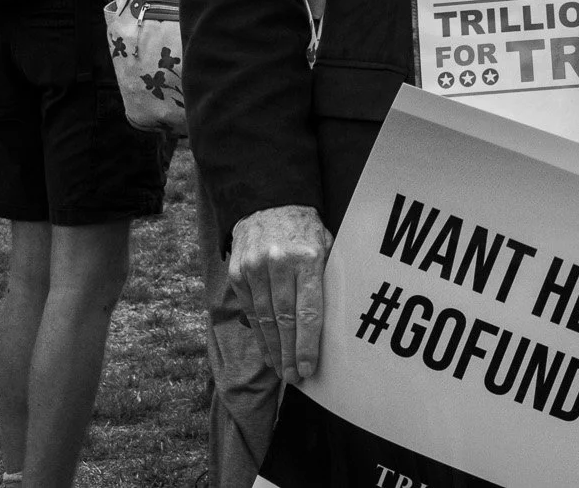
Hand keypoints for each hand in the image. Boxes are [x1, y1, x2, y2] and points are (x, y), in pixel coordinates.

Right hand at [228, 203, 331, 383]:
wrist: (268, 201)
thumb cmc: (306, 228)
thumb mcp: (328, 243)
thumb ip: (330, 276)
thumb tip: (340, 318)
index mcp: (307, 258)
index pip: (308, 312)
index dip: (306, 345)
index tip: (308, 368)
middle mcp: (278, 264)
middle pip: (284, 321)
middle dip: (289, 354)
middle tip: (295, 378)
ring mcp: (254, 269)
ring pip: (265, 320)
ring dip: (273, 349)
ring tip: (281, 370)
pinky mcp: (238, 272)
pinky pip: (251, 310)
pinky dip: (259, 333)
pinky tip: (267, 350)